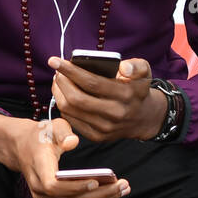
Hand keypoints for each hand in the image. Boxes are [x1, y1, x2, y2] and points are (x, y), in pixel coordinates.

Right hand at [0, 113, 129, 197]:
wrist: (21, 148)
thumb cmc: (40, 136)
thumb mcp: (50, 126)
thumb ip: (62, 132)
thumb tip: (73, 142)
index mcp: (37, 167)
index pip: (53, 185)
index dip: (75, 187)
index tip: (96, 181)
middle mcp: (38, 187)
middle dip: (100, 195)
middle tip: (123, 185)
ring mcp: (43, 197)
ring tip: (122, 189)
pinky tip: (110, 193)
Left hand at [49, 56, 165, 141]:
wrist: (143, 117)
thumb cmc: (136, 88)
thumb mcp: (143, 73)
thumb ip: (136, 66)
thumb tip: (123, 67)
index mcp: (126, 95)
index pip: (92, 83)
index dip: (70, 71)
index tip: (54, 61)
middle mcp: (116, 113)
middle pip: (76, 98)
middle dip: (61, 82)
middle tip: (57, 71)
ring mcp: (105, 128)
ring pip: (70, 110)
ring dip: (58, 93)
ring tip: (58, 80)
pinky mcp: (97, 136)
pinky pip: (71, 120)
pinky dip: (63, 105)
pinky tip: (63, 95)